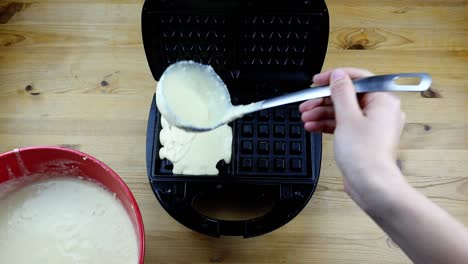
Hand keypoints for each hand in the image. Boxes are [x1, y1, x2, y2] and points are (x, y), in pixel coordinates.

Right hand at [299, 68, 405, 206]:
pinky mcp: (365, 138)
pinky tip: (313, 127)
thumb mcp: (347, 117)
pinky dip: (329, 125)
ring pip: (344, 111)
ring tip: (305, 117)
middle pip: (348, 96)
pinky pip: (345, 124)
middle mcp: (381, 110)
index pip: (358, 78)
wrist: (371, 185)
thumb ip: (341, 93)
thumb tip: (338, 76)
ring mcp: (372, 125)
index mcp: (383, 100)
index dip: (334, 78)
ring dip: (322, 113)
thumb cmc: (365, 154)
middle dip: (323, 100)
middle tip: (306, 104)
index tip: (317, 82)